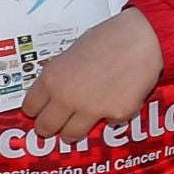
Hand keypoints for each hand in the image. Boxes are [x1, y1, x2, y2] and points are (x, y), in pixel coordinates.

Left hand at [22, 11, 164, 140]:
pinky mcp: (116, 114)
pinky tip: (118, 99)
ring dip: (73, 131)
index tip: (41, 112)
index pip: (30, 108)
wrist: (142, 37)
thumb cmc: (109, 38)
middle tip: (55, 126)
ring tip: (79, 126)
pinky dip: (111, 115)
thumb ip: (60, 77)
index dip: (36, 110)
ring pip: (71, 135)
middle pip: (46, 127)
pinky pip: (108, 122)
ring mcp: (91, 109)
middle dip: (49, 128)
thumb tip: (56, 93)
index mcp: (51, 79)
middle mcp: (66, 97)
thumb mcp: (71, 54)